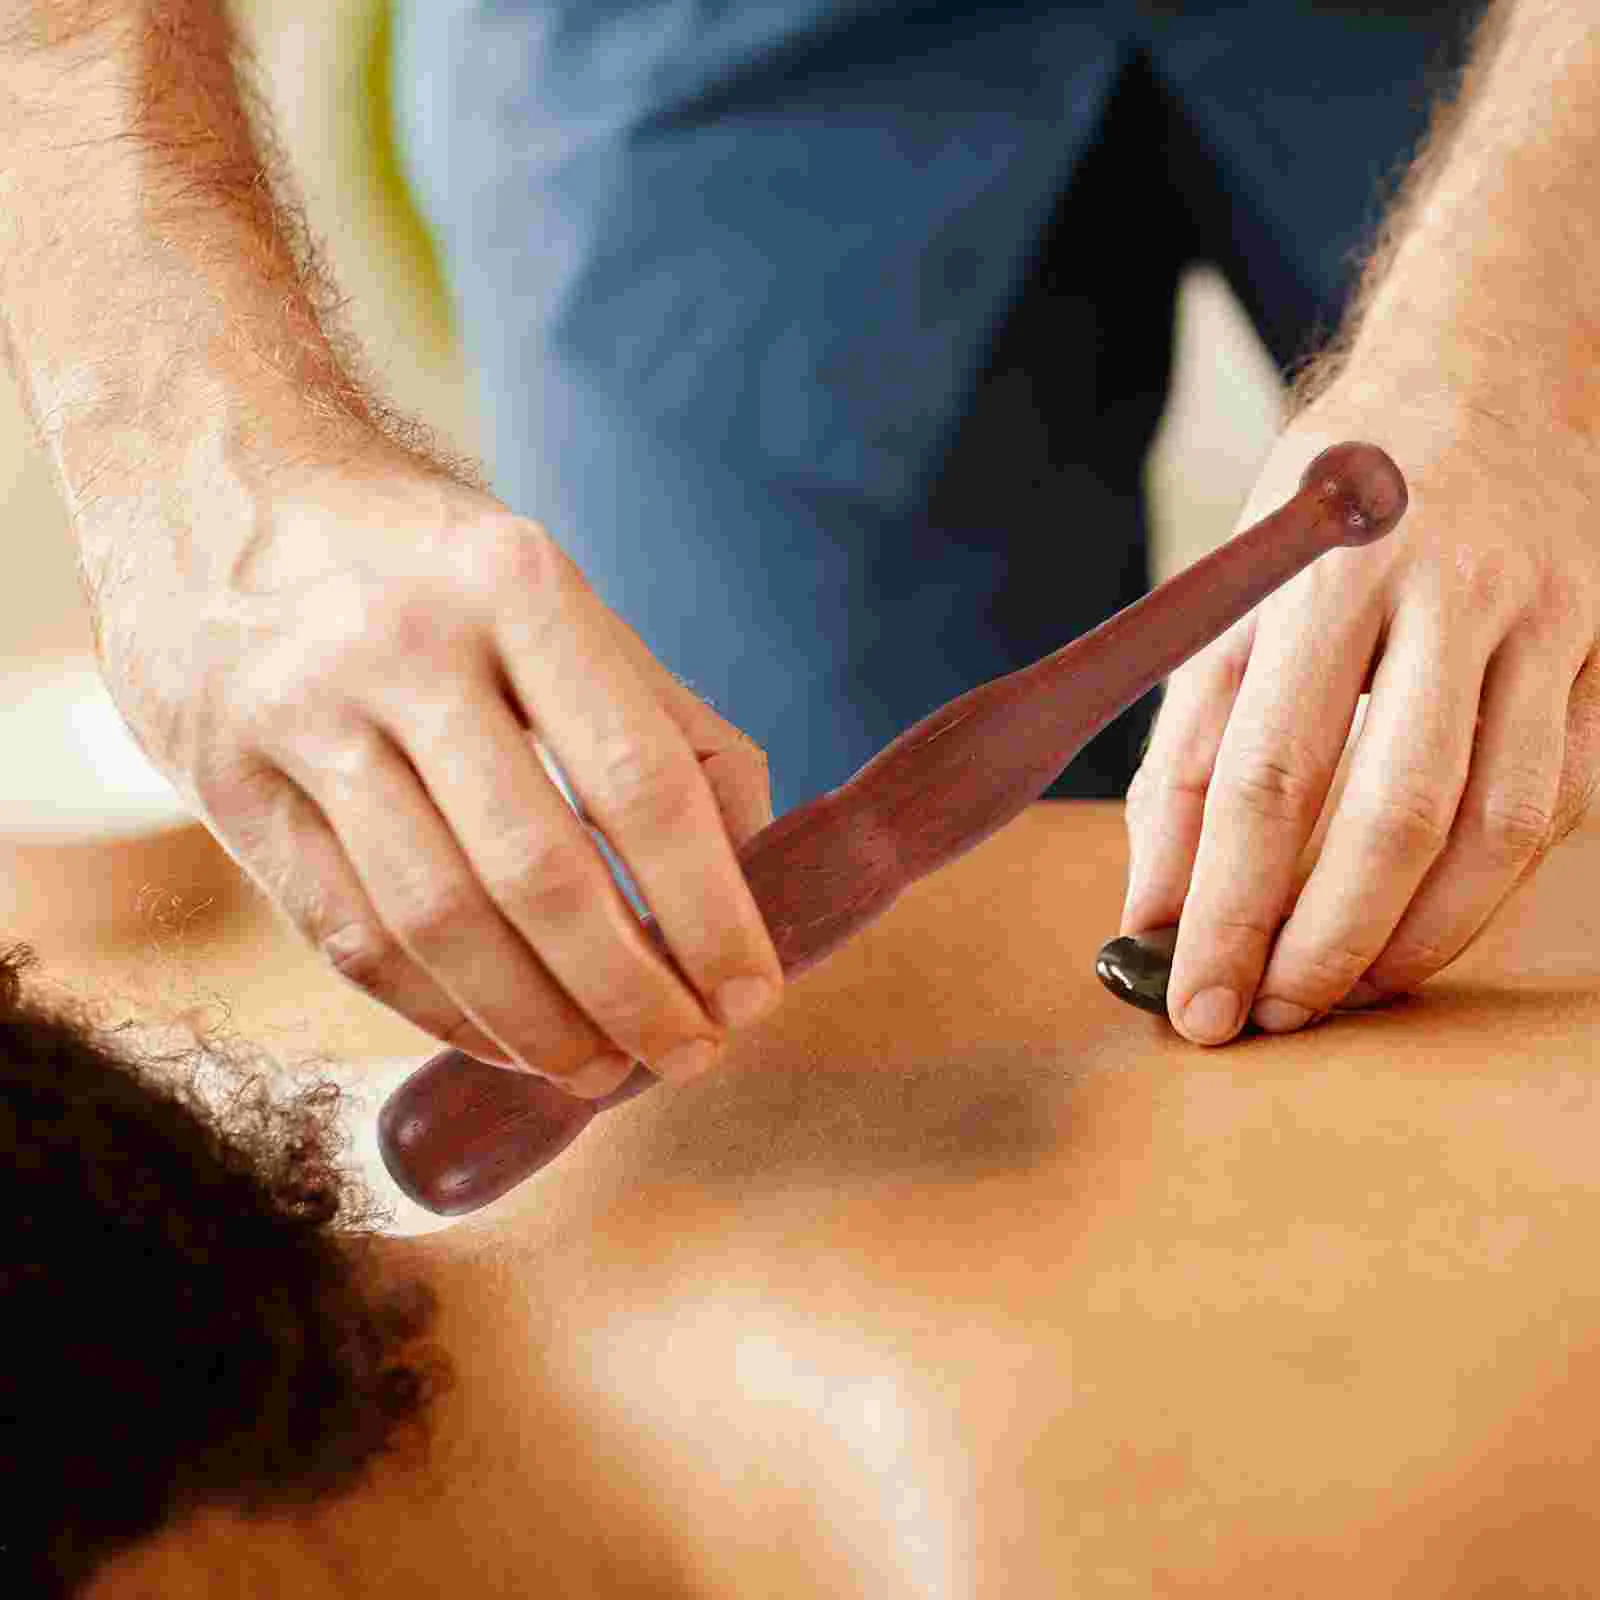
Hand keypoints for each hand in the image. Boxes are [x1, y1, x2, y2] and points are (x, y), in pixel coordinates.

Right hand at [92, 442, 783, 1094]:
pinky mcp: (224, 780)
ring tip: (605, 1071)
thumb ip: (664, 720)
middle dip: (630, 990)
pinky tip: (502, 1040)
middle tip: (688, 1052)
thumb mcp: (558, 596)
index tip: (751, 992)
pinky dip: (439, 1010)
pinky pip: (348, 933)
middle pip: (538, 870)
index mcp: (518, 584)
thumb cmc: (429, 564)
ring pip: (436, 920)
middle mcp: (404, 645)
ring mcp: (300, 713)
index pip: (641, 781)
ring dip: (536, 1024)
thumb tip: (755, 867)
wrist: (216, 476)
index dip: (709, 907)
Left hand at [1122, 387, 1599, 1043]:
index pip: (1267, 778)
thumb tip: (1155, 908)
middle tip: (1265, 1020)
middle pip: (1392, 817)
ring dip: (1415, 940)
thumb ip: (1191, 748)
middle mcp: (1450, 593)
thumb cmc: (1335, 497)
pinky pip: (1564, 798)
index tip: (1191, 1003)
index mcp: (1326, 573)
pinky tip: (1424, 923)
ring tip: (1340, 994)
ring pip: (1499, 825)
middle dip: (1321, 947)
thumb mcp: (1236, 593)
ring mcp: (1550, 618)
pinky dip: (1492, 884)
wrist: (1496, 357)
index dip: (1227, 910)